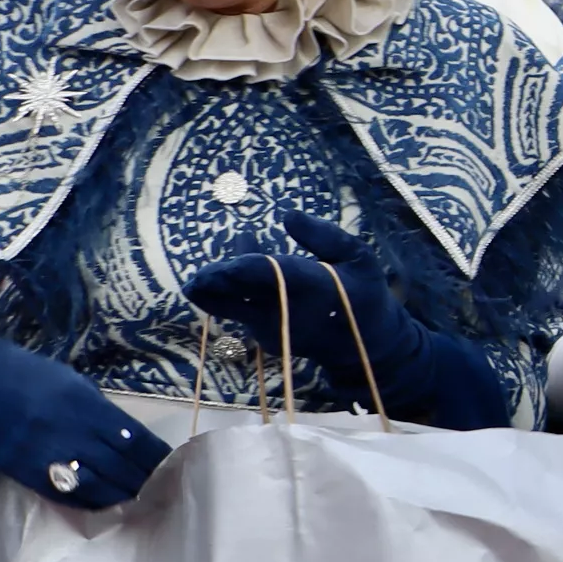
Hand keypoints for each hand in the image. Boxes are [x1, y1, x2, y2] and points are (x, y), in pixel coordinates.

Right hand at [0, 336, 169, 507]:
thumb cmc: (29, 377)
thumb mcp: (72, 384)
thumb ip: (100, 411)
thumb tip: (126, 436)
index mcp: (85, 406)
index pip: (132, 439)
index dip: (154, 456)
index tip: (171, 464)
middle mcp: (69, 433)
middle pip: (118, 466)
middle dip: (142, 478)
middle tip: (162, 487)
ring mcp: (45, 456)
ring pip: (94, 485)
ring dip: (120, 494)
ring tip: (139, 499)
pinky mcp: (25, 473)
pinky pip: (64, 495)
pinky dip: (88, 501)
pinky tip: (104, 503)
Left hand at [188, 212, 510, 427]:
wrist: (366, 346)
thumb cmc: (363, 293)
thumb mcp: (358, 257)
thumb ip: (323, 235)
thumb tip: (287, 215)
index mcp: (312, 286)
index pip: (269, 274)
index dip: (241, 267)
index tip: (221, 262)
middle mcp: (288, 310)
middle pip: (241, 294)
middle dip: (217, 285)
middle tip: (197, 277)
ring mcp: (273, 328)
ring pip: (233, 305)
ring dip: (214, 291)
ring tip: (196, 282)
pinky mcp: (264, 338)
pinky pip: (238, 312)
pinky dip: (225, 295)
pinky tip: (219, 279)